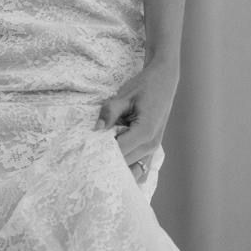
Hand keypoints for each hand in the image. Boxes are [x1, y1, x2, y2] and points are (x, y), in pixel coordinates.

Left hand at [93, 62, 176, 180]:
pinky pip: (140, 169)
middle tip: (89, 155)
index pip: (119, 151)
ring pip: (132, 169)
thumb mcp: (124, 95)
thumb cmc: (144, 86)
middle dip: (107, 160)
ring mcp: (153, 149)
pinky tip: (114, 165)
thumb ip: (110, 112)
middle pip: (124, 162)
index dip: (102, 152)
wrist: (164, 80)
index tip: (86, 151)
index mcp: (145, 131)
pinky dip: (127, 169)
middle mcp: (151, 144)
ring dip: (117, 167)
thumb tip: (97, 129)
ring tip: (101, 160)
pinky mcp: (152, 149)